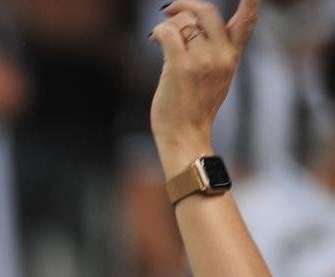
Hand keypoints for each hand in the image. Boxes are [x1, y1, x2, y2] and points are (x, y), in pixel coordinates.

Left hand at [149, 0, 258, 175]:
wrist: (186, 136)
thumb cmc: (195, 108)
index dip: (249, 0)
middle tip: (169, 9)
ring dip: (167, 23)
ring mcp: (201, 61)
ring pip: (183, 22)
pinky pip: (168, 33)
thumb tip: (190, 27)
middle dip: (185, 4)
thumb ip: (215, 52)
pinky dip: (159, 31)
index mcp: (232, 56)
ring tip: (159, 35)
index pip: (248, 18)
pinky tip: (154, 38)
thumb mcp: (217, 77)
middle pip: (206, 11)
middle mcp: (220, 55)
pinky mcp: (180, 67)